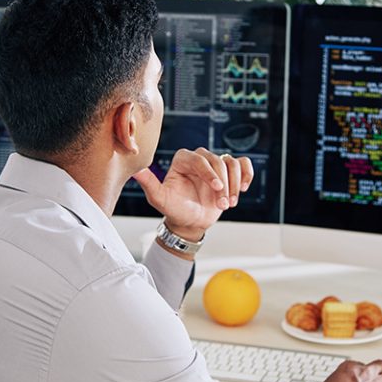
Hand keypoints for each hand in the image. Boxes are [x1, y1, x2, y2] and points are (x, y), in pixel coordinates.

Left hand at [133, 148, 253, 237]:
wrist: (189, 223)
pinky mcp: (228, 172)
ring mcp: (215, 165)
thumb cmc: (174, 210)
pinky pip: (243, 164)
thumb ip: (149, 183)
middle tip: (224, 204)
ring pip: (232, 162)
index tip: (217, 188)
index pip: (199, 159)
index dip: (210, 173)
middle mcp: (199, 159)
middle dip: (224, 184)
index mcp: (182, 160)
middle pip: (218, 161)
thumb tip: (135, 170)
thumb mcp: (159, 199)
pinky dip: (247, 174)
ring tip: (231, 203)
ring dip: (235, 183)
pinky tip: (244, 188)